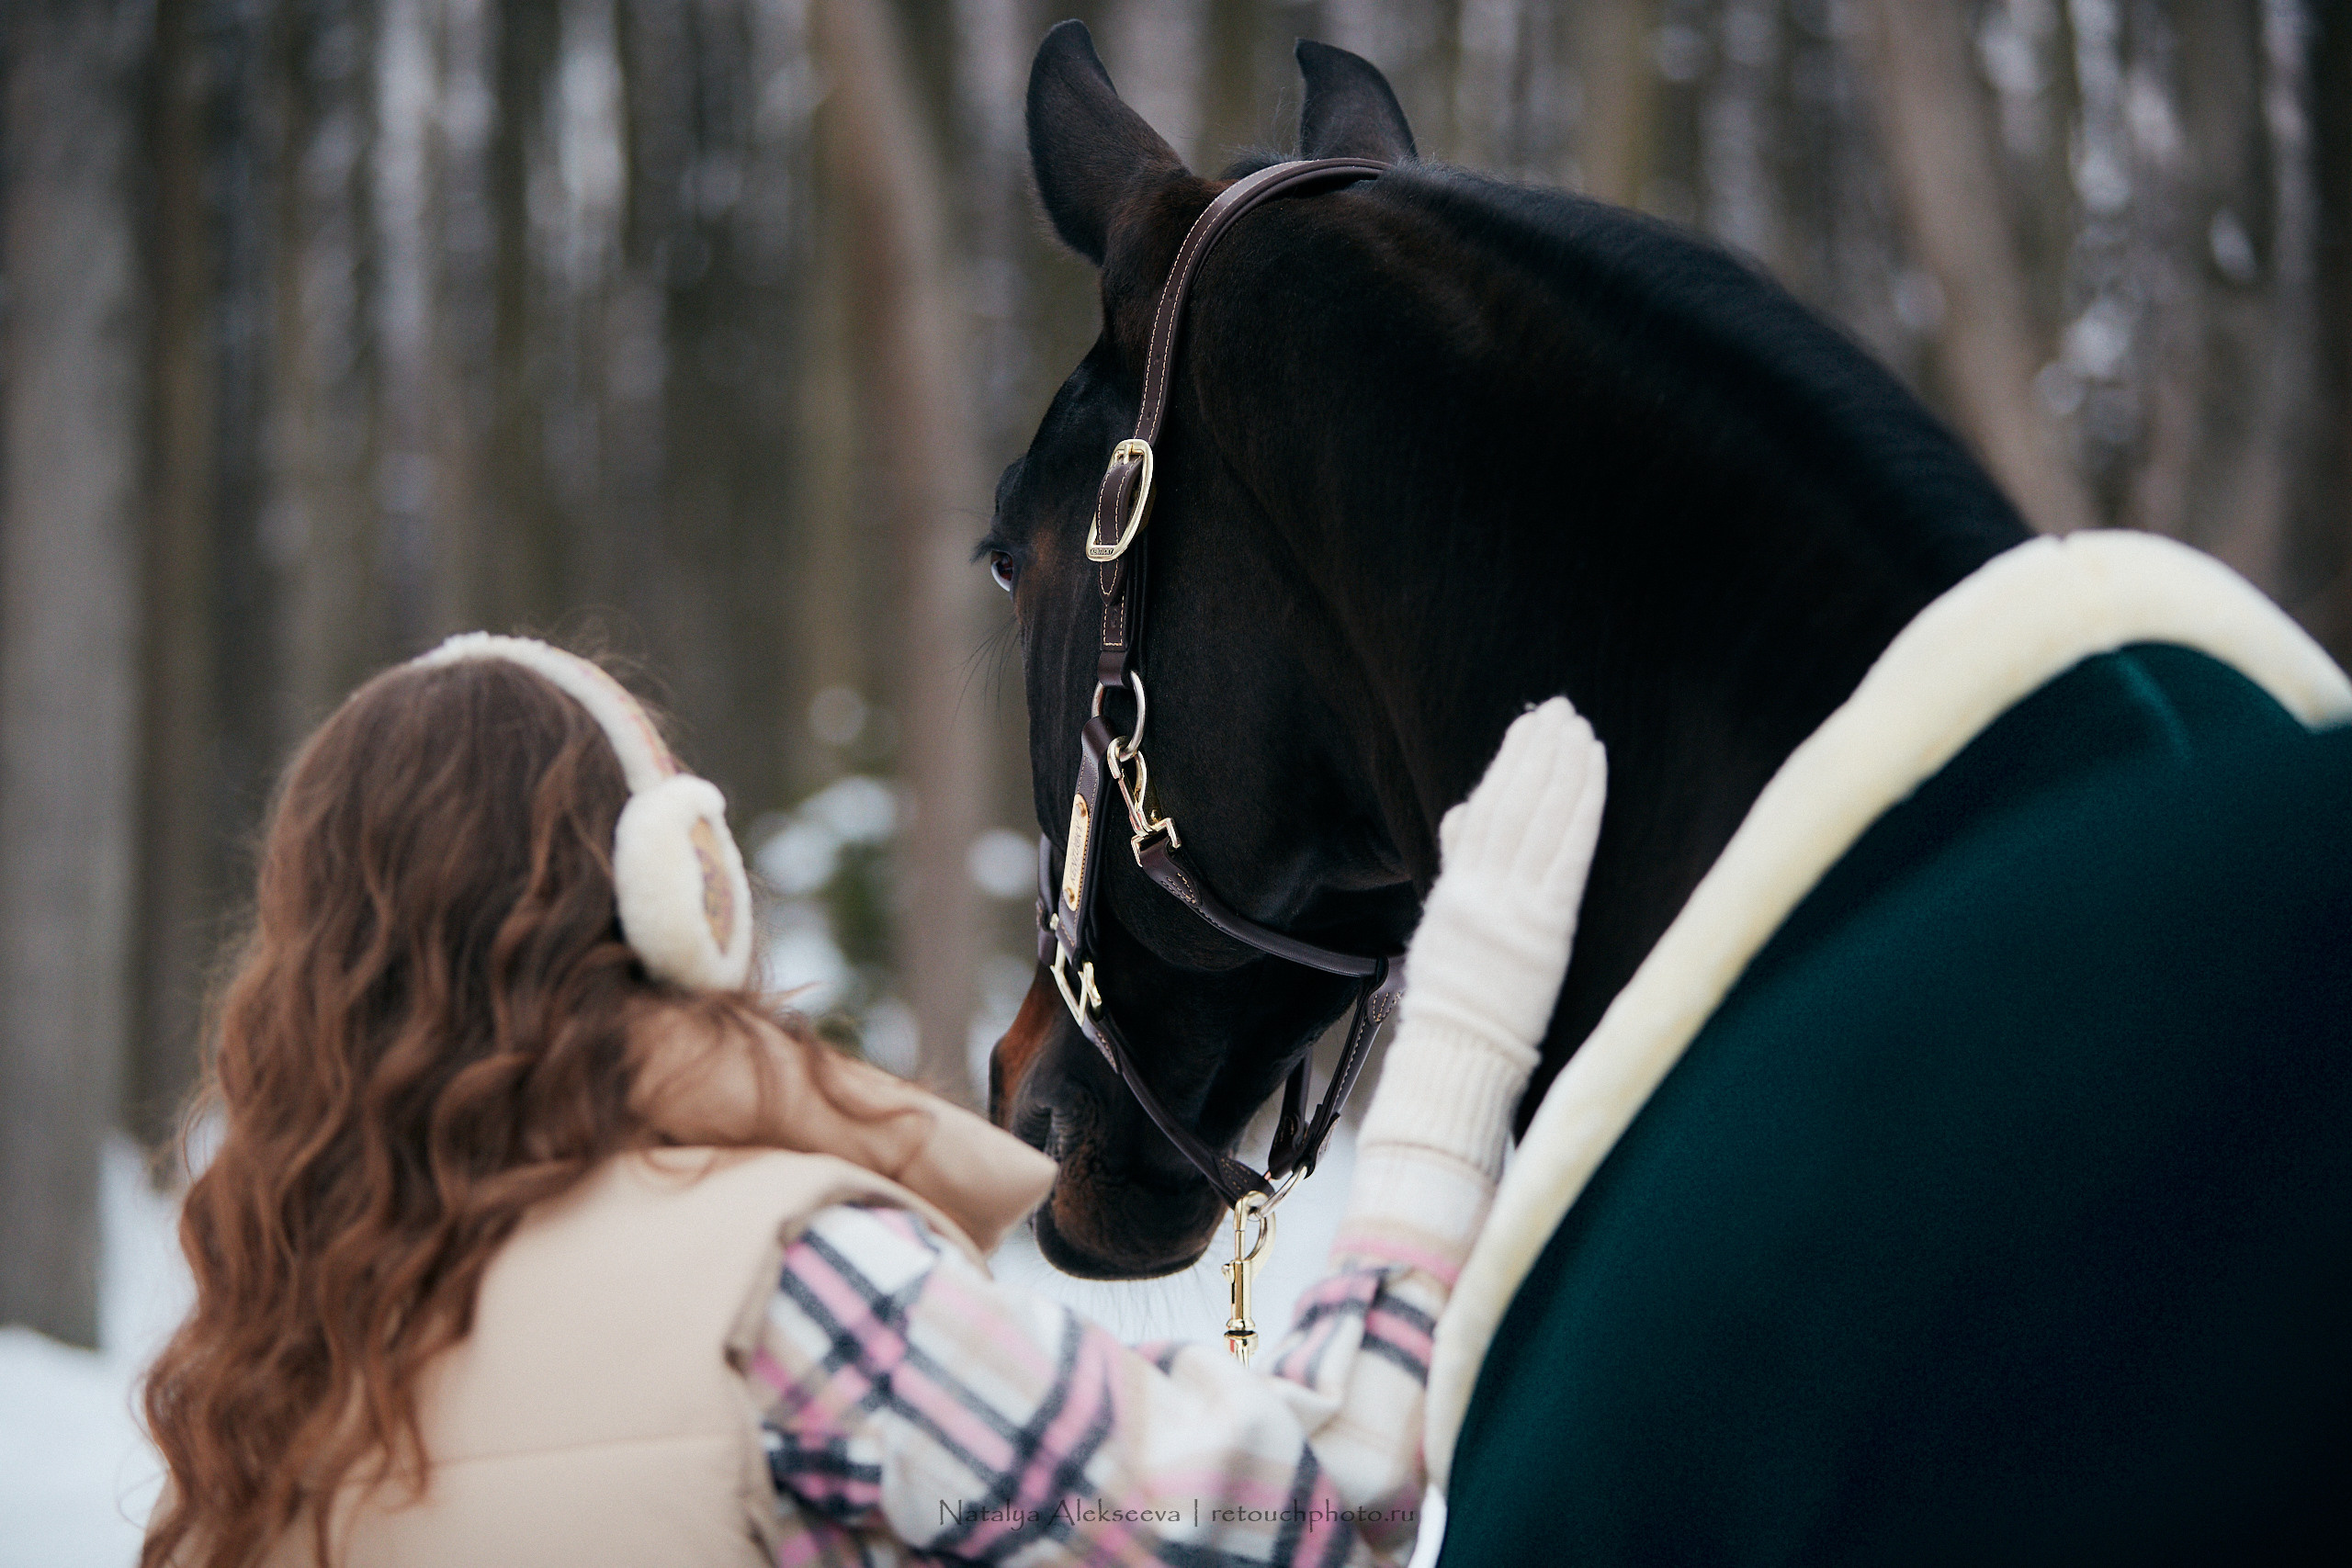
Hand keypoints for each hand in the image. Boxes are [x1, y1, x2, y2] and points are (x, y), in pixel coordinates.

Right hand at [1352, 698, 1606, 1193]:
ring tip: (1580, 730)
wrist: (1460, 1052)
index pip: (1487, 810)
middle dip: (1539, 753)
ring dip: (1562, 769)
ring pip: (1540, 820)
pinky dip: (1581, 806)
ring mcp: (1515, 907)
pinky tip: (1594, 772)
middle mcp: (1483, 891)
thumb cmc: (1454, 998)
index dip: (1511, 763)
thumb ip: (1457, 867)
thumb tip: (1464, 813)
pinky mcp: (1547, 928)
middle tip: (1561, 711)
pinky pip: (1567, 853)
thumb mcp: (1443, 927)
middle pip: (1514, 805)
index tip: (1531, 726)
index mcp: (1457, 890)